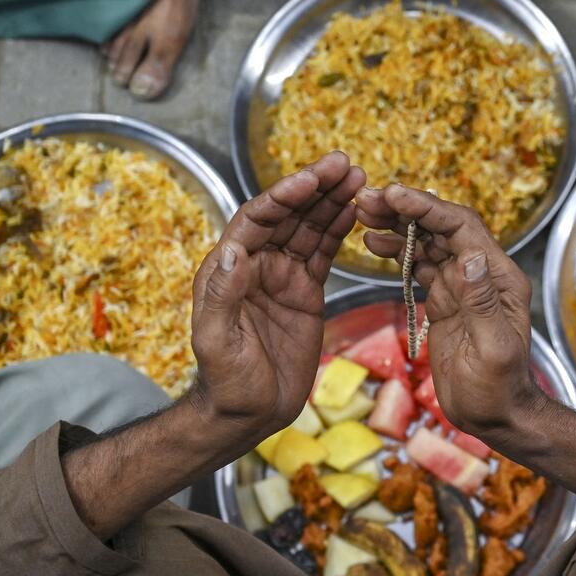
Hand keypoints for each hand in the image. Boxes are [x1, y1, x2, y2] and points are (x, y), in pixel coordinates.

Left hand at [190, 151, 363, 436]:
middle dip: (314, 187)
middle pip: (287, 214)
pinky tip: (354, 210)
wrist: (250, 412)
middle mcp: (255, 264)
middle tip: (344, 163)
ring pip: (308, 228)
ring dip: (331, 201)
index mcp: (228, 268)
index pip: (257, 218)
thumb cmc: (227, 381)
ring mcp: (282, 276)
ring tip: (358, 177)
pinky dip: (338, 230)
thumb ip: (221, 295)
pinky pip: (323, 253)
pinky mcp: (305, 291)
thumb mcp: (217, 341)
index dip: (284, 195)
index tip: (311, 178)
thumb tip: (232, 251)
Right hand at [355, 184, 544, 440]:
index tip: (394, 195)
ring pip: (428, 242)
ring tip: (364, 214)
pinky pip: (420, 265)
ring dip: (397, 226)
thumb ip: (481, 303)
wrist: (498, 416)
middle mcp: (481, 273)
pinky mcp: (444, 300)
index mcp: (499, 277)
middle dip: (406, 209)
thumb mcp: (492, 349)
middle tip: (368, 199)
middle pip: (442, 226)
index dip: (427, 208)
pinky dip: (397, 252)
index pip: (461, 227)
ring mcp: (462, 286)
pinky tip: (374, 244)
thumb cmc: (500, 389)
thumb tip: (469, 257)